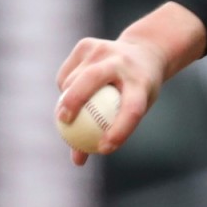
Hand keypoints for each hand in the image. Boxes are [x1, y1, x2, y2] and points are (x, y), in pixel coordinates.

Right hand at [55, 36, 166, 164]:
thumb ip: (105, 133)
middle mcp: (122, 62)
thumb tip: (77, 161)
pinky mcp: (86, 44)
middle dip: (74, 100)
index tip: (104, 149)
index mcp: (142, 82)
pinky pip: (66, 73)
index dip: (119, 130)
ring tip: (68, 113)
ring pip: (73, 78)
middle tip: (63, 121)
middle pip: (92, 81)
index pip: (132, 109)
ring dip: (66, 99)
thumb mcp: (132, 111)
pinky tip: (73, 91)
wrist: (143, 53)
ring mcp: (103, 49)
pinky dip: (65, 87)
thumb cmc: (137, 92)